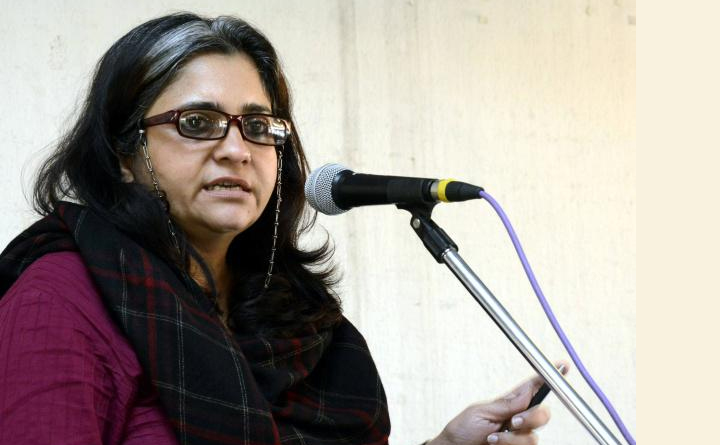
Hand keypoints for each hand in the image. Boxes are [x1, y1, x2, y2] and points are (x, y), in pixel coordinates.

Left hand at [427, 363, 568, 444]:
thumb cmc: (463, 431)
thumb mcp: (481, 412)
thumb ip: (506, 404)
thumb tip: (528, 391)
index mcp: (510, 405)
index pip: (533, 389)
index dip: (548, 378)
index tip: (561, 366)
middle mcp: (518, 421)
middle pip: (542, 414)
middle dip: (532, 417)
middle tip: (514, 421)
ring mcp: (519, 438)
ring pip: (533, 437)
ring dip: (513, 438)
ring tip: (492, 438)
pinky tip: (494, 444)